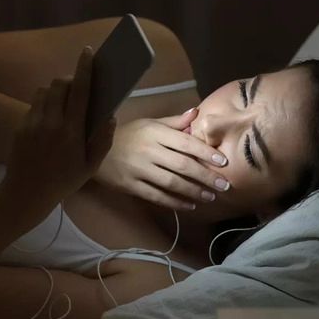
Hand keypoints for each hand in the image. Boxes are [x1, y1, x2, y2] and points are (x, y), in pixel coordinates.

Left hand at [0, 46, 115, 213]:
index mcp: (71, 131)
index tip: (88, 52)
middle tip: (78, 88)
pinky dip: (44, 105)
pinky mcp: (20, 125)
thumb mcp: (90, 166)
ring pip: (44, 91)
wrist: (26, 193)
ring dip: (56, 92)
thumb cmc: (63, 181)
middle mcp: (51, 122)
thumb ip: (103, 141)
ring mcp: (32, 122)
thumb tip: (110, 117)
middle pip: (59, 84)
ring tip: (63, 106)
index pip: (80, 91)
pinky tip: (48, 121)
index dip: (84, 69)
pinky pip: (34, 105)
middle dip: (70, 80)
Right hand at [94, 107, 229, 210]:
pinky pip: (156, 196)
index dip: (205, 152)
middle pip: (182, 165)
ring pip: (171, 182)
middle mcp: (149, 150)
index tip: (223, 162)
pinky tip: (189, 206)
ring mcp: (139, 170)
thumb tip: (197, 113)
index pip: (185, 142)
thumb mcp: (148, 123)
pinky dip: (174, 202)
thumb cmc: (126, 134)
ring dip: (193, 191)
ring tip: (210, 197)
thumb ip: (174, 122)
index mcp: (155, 132)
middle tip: (224, 185)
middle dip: (205, 176)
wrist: (93, 148)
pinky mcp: (131, 186)